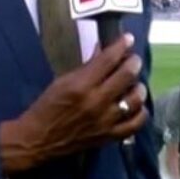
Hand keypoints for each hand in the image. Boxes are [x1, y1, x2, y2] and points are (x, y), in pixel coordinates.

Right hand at [0, 34, 147, 172]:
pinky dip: (141, 112)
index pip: (108, 59)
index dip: (122, 45)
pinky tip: (137, 106)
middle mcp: (96, 102)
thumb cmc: (48, 106)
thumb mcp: (62, 81)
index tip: (128, 39)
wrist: (39, 139)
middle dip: (134, 63)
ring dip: (139, 87)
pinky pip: (136, 123)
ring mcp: (106, 121)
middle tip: (134, 60)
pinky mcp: (109, 136)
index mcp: (81, 85)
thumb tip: (104, 50)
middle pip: (127, 76)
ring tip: (136, 84)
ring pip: (135, 99)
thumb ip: (86, 67)